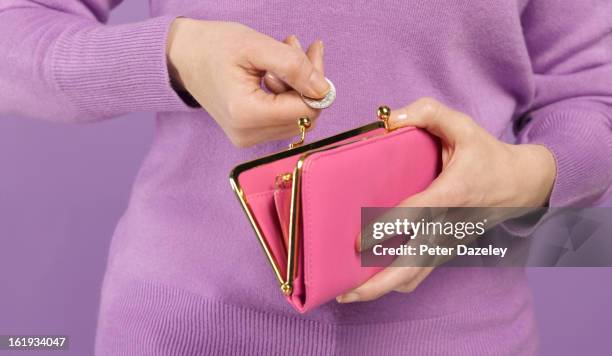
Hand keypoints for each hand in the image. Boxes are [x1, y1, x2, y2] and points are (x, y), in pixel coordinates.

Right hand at [166, 19, 328, 146]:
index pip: (306, 110)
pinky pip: (283, 119)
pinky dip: (287, 95)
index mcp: (246, 114)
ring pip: (297, 118)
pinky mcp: (249, 136)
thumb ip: (293, 66)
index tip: (311, 51)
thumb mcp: (255, 46)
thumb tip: (324, 90)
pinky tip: (275, 72)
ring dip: (298, 86)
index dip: (316, 82)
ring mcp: (248, 139)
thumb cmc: (213, 46)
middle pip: (304, 115)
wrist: (182, 57)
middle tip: (296, 47)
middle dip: (308, 81)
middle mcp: (247, 135)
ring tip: (281, 56)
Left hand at [337, 97, 556, 302]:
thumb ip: (429, 113)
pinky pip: (420, 274)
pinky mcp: (446, 249)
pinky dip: (397, 283)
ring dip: (383, 289)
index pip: (416, 215)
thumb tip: (391, 116)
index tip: (358, 243)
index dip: (387, 229)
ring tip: (349, 295)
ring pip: (415, 276)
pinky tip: (372, 284)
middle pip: (413, 265)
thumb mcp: (464, 126)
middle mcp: (448, 225)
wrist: (522, 185)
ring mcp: (448, 242)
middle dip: (378, 283)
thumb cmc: (488, 156)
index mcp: (451, 193)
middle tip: (346, 293)